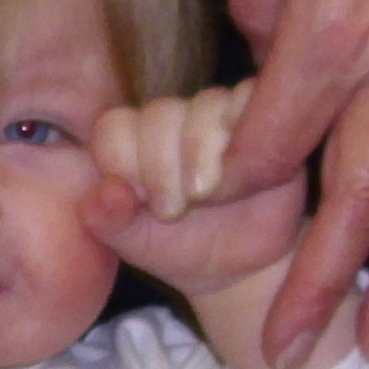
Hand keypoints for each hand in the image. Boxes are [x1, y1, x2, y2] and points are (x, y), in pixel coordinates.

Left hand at [87, 88, 343, 368]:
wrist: (242, 268)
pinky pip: (250, 100)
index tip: (141, 204)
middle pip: (159, 113)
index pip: (114, 126)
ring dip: (201, 152)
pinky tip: (242, 169)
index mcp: (131, 141)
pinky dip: (245, 132)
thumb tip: (108, 191)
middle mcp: (172, 121)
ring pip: (206, 105)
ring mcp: (218, 116)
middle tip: (173, 211)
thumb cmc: (179, 249)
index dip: (124, 162)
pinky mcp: (261, 118)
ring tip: (205, 196)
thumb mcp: (136, 244)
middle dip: (162, 166)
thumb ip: (108, 220)